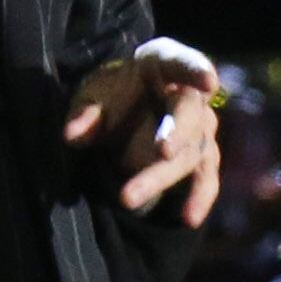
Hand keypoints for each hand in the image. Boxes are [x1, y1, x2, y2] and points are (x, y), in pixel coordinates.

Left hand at [61, 38, 221, 228]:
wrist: (126, 106)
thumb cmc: (112, 91)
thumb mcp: (91, 92)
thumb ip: (84, 111)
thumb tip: (72, 134)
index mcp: (166, 63)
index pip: (184, 62)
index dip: (197, 70)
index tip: (208, 81)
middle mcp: (191, 94)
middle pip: (190, 115)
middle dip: (178, 133)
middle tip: (163, 152)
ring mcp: (201, 126)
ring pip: (192, 152)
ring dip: (163, 176)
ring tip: (129, 198)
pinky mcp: (202, 156)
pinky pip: (205, 177)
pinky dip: (199, 197)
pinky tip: (188, 218)